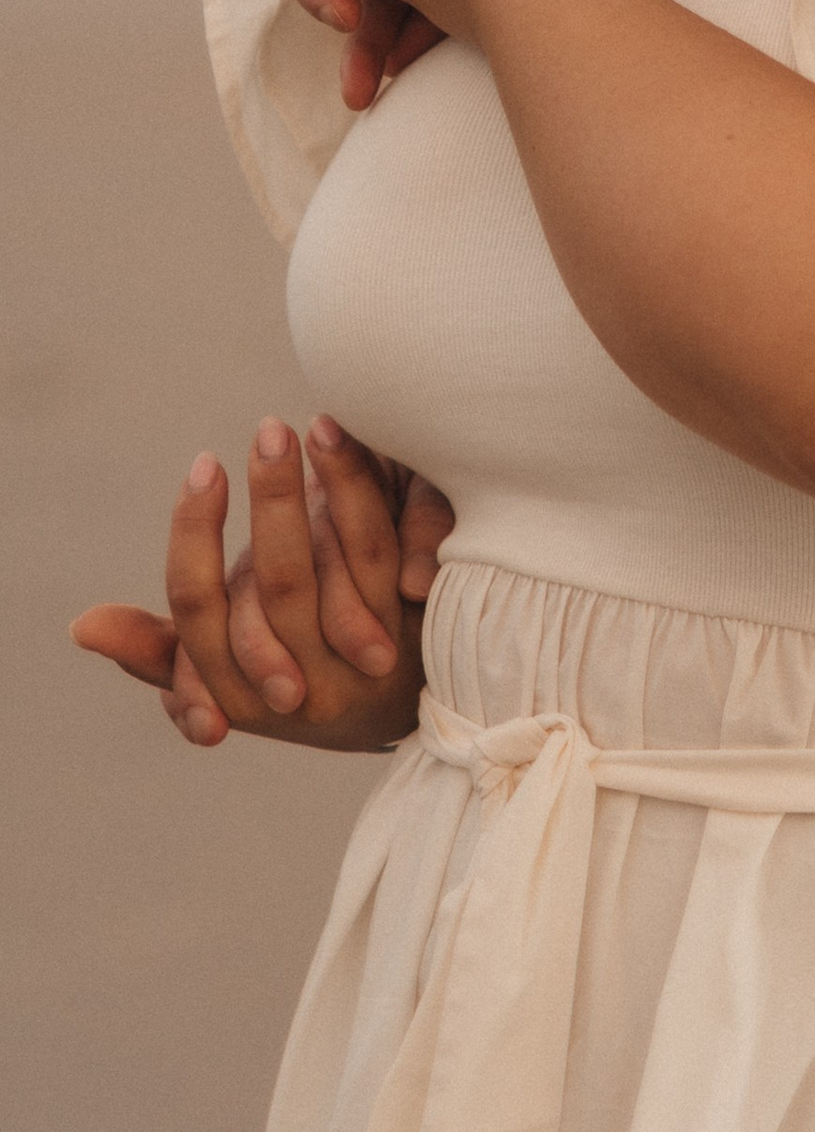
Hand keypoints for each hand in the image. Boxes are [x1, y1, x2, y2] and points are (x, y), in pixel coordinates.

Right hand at [71, 419, 449, 751]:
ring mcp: (364, 656)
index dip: (196, 533)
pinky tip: (367, 443)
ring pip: (350, 558)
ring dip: (334, 483)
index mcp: (238, 689)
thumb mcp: (221, 671)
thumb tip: (80, 626)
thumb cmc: (288, 674)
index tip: (204, 464)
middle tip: (269, 427)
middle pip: (282, 581)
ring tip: (317, 422)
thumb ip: (160, 648)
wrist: (393, 708)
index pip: (200, 606)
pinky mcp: (416, 625)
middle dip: (274, 497)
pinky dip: (380, 496)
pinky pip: (399, 549)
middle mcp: (304, 679)